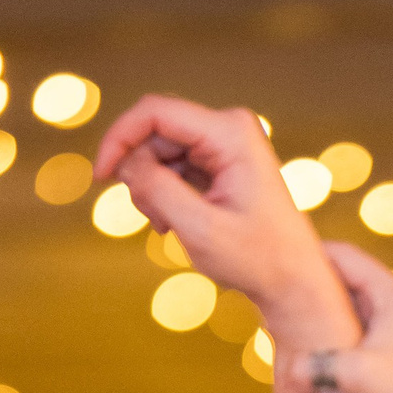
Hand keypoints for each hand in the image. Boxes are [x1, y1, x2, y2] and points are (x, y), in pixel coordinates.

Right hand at [93, 95, 358, 351]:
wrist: (292, 280)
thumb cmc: (256, 259)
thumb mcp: (199, 229)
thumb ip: (158, 190)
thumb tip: (125, 163)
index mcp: (230, 132)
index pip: (155, 112)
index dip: (119, 139)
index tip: (100, 177)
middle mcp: (227, 128)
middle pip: (154, 134)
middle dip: (141, 176)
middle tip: (156, 221)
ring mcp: (223, 143)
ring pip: (159, 153)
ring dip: (153, 190)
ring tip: (171, 227)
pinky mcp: (218, 161)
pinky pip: (172, 167)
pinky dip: (164, 195)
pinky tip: (176, 223)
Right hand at [282, 241, 392, 392]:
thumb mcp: (355, 375)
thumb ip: (313, 364)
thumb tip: (286, 375)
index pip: (341, 255)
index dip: (306, 257)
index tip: (275, 268)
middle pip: (339, 284)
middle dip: (307, 294)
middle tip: (272, 302)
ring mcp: (391, 337)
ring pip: (342, 317)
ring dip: (314, 325)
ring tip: (281, 334)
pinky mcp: (386, 365)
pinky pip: (347, 345)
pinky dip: (325, 349)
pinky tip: (304, 365)